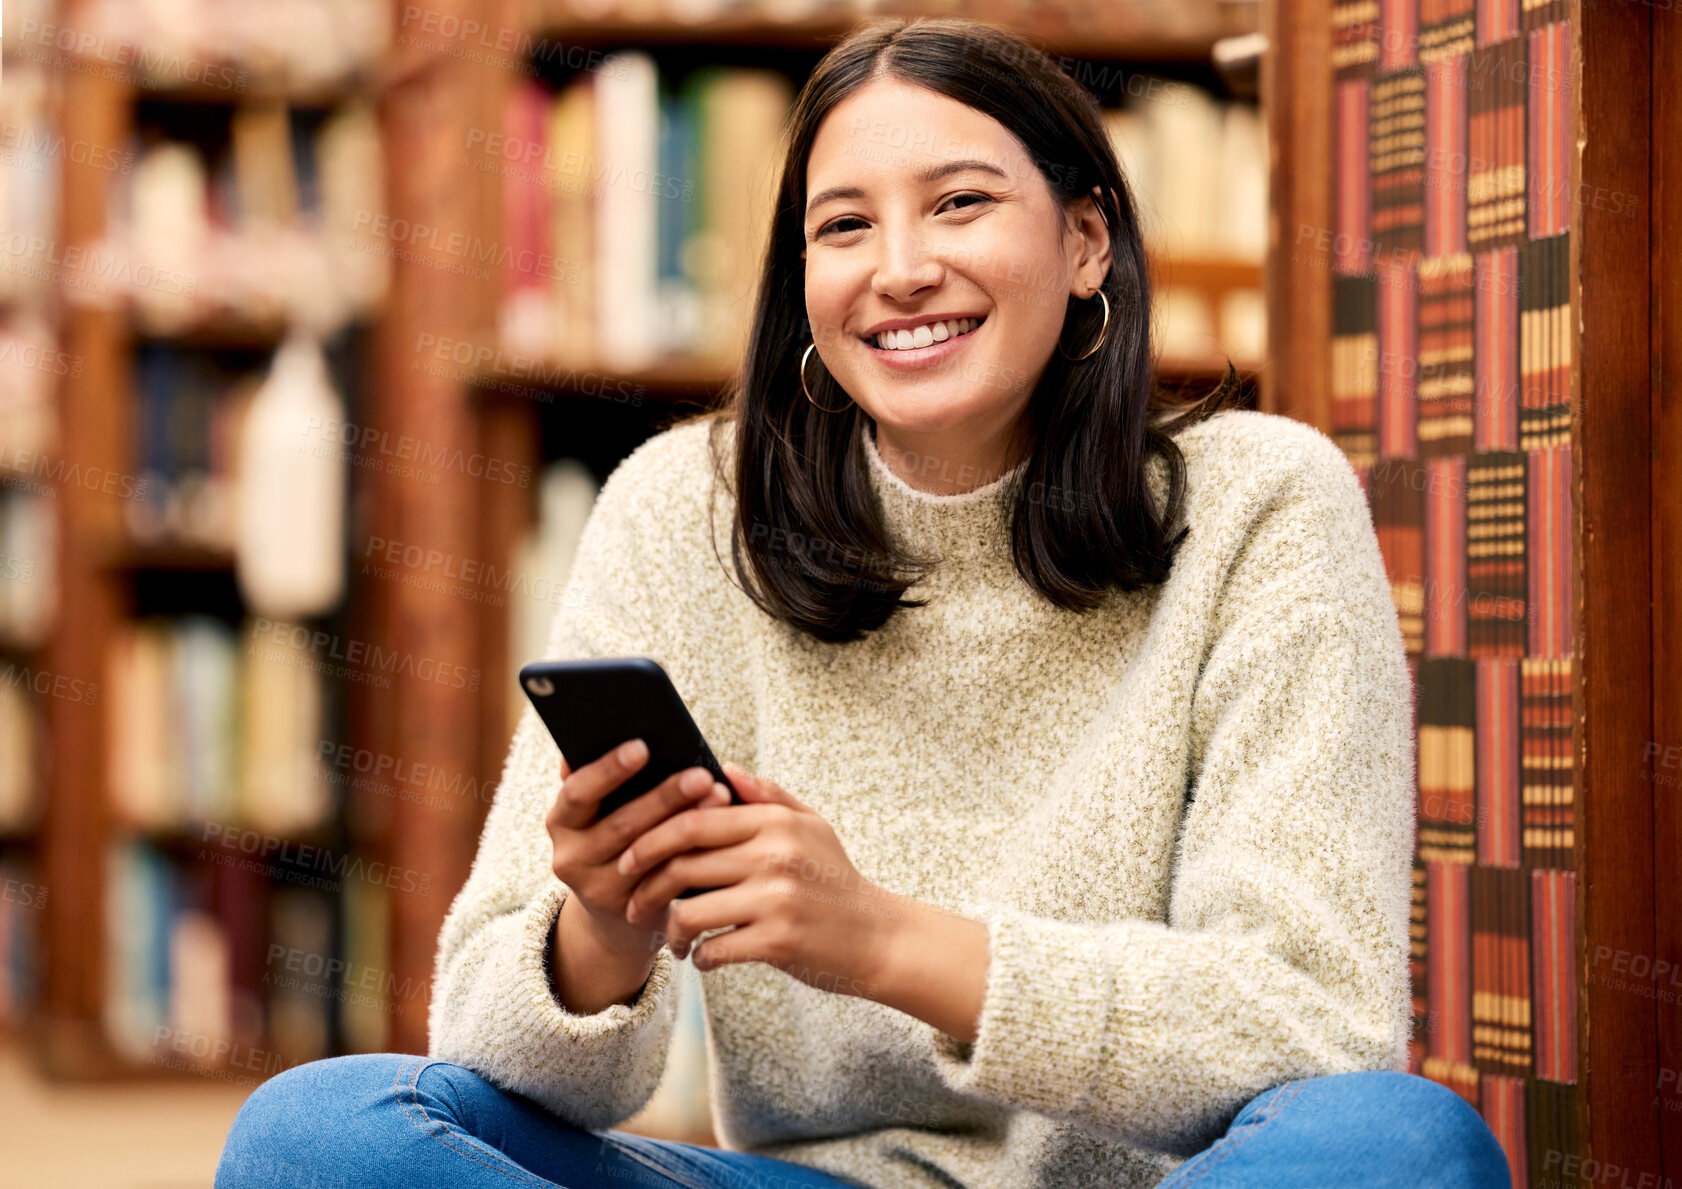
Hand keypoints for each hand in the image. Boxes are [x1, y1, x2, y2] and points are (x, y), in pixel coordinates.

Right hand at [546, 739, 733, 964]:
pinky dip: (694, 854)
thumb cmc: (618, 834)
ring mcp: (598, 889)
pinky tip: (722, 835)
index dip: (608, 770)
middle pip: (621, 825)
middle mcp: (571, 857)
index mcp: (562, 821)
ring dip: (687, 824)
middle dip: (665, 797)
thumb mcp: (600, 808)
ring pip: (647, 854)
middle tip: (701, 774)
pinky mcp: (629, 911)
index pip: (578, 792)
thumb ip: (603, 778)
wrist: (616, 908)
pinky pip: (665, 880)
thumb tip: (604, 731)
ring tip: (720, 797)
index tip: (642, 746)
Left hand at [617, 761, 900, 999]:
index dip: (650, 839)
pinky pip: (713, 950)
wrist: (879, 937)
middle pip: (682, 866)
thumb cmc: (837, 879)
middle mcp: (774, 856)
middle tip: (635, 907)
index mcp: (775, 823)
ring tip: (673, 941)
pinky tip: (703, 958)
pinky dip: (699, 958)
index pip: (692, 820)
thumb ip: (767, 795)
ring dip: (672, 931)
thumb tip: (725, 768)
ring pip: (689, 913)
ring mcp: (775, 899)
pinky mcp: (777, 941)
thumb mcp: (812, 826)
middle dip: (646, 889)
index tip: (628, 858)